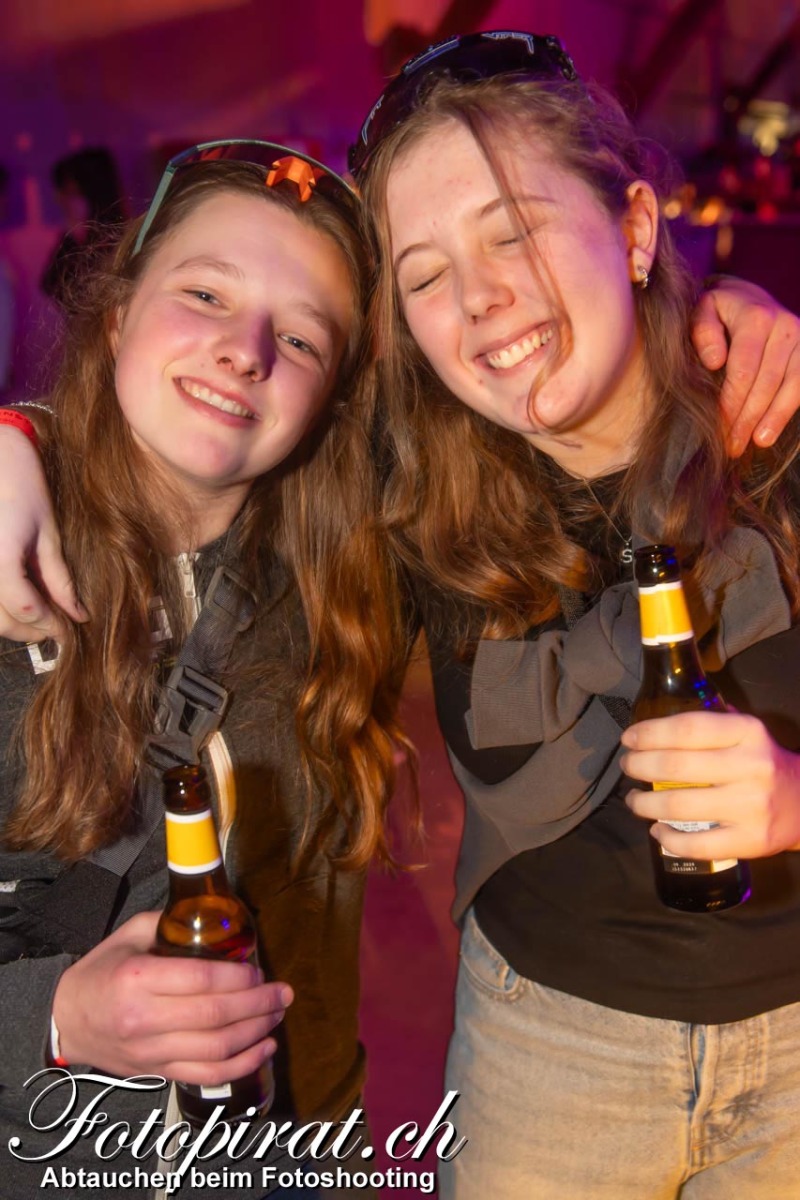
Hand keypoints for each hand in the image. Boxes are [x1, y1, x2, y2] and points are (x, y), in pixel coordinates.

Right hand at [0, 426, 85, 640]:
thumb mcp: (47, 533)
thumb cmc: (21, 483)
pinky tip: (19, 597)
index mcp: (0, 562)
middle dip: (32, 630)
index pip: (28, 612)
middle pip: (3, 622)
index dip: (51, 626)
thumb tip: (77, 614)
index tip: (70, 630)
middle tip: (57, 625)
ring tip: (40, 613)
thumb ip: (59, 579)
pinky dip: (0, 605)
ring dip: (12, 622)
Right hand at [52, 912, 292, 1083]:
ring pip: (216, 1048)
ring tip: (277, 1015)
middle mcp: (144, 1018)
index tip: (259, 971)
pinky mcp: (157, 1071)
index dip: (238, 978)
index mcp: (138, 977)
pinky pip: (206, 1075)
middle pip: (215, 1016)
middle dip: (258, 1004)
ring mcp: (151, 1050)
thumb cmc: (103, 970)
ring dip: (256, 1032)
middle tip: (283, 993)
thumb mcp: (130, 933)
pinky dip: (241, 1065)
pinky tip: (264, 1048)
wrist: (67, 1020)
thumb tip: (220, 920)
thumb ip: (171, 924)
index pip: (200, 980)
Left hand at [620, 711, 799, 858]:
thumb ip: (711, 721)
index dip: (650, 733)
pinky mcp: (750, 841)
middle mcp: (752, 767)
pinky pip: (695, 844)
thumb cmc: (764, 763)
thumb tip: (656, 719)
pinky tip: (657, 829)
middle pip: (675, 767)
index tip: (629, 739)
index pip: (688, 728)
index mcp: (748, 732)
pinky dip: (666, 837)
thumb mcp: (747, 733)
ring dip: (643, 803)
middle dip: (639, 766)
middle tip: (629, 766)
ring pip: (678, 805)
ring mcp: (751, 807)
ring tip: (634, 799)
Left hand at [690, 277, 799, 456]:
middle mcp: (784, 326)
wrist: (747, 296)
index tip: (720, 429)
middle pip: (767, 382)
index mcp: (755, 317)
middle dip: (749, 418)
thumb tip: (715, 362)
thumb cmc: (718, 311)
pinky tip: (777, 429)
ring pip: (792, 385)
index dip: (731, 403)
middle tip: (733, 446)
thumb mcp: (702, 312)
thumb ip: (703, 332)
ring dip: (775, 417)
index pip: (743, 370)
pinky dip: (791, 408)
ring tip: (759, 442)